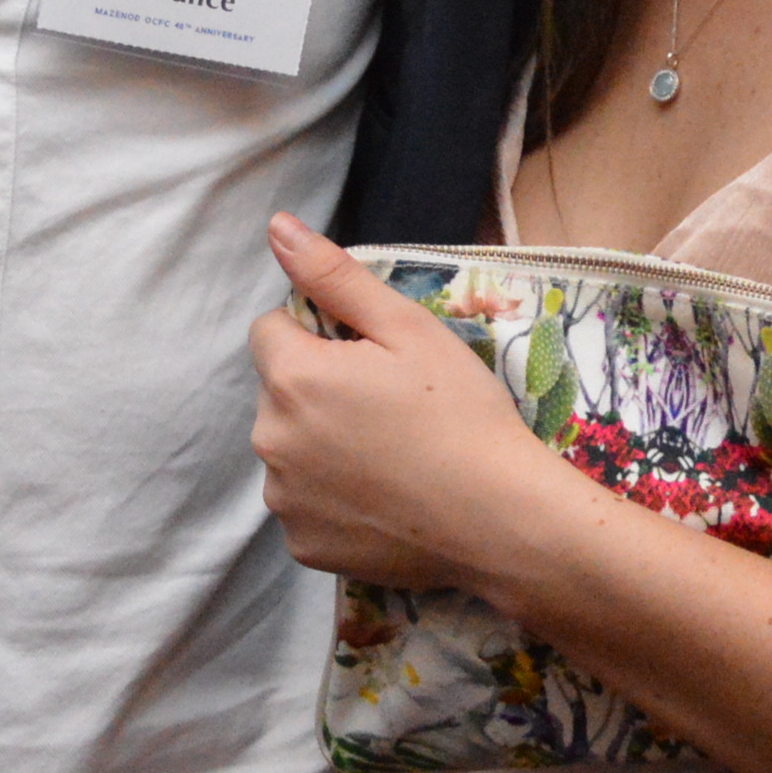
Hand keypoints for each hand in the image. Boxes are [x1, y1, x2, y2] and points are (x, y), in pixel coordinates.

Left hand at [247, 217, 569, 594]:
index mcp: (292, 377)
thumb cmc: (461, 413)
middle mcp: (270, 440)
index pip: (272, 330)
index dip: (320, 334)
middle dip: (319, 388)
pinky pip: (303, 502)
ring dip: (320, 443)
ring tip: (389, 453)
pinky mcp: (303, 545)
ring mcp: (283, 500)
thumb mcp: (407, 328)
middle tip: (388, 406)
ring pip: (289, 448)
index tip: (370, 358)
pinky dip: (330, 497)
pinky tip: (382, 496)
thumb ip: (334, 275)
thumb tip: (277, 227)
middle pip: (279, 391)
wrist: (501, 519)